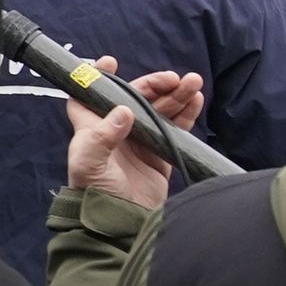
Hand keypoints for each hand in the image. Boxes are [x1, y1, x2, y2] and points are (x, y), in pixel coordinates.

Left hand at [59, 59, 200, 210]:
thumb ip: (103, 137)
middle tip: (174, 79)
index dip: (98, 77)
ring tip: (194, 83)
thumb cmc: (95, 192)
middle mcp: (116, 130)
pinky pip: (174, 127)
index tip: (111, 62)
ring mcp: (139, 141)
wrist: (118, 223)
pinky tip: (196, 101)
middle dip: (155, 84)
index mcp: (93, 127)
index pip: (90, 95)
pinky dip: (185, 113)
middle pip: (135, 97)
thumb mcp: (89, 164)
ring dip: (176, 95)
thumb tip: (123, 111)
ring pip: (159, 109)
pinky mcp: (158, 154)